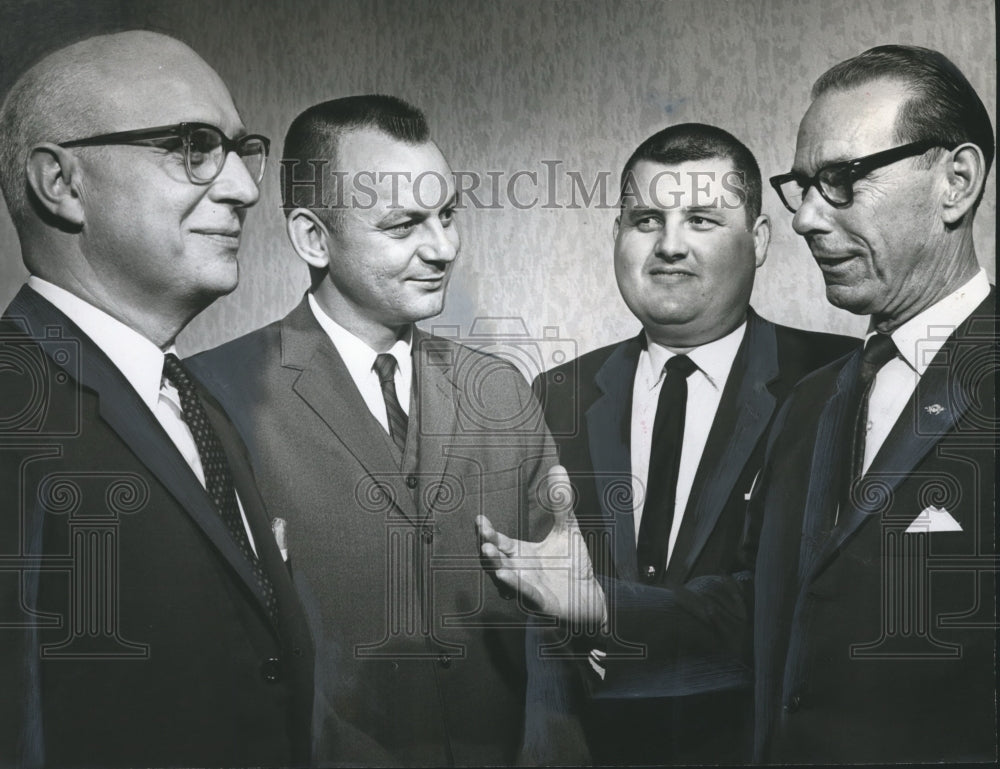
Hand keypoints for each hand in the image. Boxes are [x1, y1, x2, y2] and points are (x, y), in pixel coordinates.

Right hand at [476, 465, 606, 629]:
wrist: (589, 595)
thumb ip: (560, 502)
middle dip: (488, 547)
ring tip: (487, 549)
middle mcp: (519, 570)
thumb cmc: (573, 563)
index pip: (500, 542)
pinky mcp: (541, 603)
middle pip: (497, 559)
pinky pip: (525, 594)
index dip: (489, 532)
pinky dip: (516, 585)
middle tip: (482, 534)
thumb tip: (559, 468)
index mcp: (521, 553)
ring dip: (496, 564)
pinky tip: (507, 575)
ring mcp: (528, 588)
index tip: (479, 519)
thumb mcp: (567, 528)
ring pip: (506, 576)